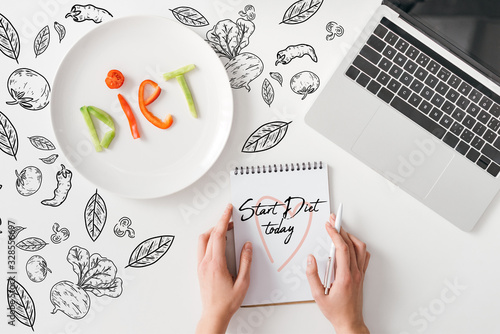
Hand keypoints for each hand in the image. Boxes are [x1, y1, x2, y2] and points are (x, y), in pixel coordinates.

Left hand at [196, 204, 252, 333]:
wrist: (214, 315)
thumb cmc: (227, 302)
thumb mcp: (243, 282)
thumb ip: (246, 262)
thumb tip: (247, 246)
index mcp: (216, 264)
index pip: (219, 235)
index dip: (224, 220)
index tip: (228, 210)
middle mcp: (205, 262)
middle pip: (210, 234)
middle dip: (221, 224)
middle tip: (232, 220)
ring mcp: (200, 265)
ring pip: (203, 240)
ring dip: (214, 232)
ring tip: (226, 231)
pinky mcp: (199, 269)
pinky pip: (202, 248)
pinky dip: (210, 240)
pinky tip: (219, 243)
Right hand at [306, 214, 369, 333]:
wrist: (350, 322)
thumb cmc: (336, 311)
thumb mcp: (318, 295)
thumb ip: (312, 276)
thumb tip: (310, 259)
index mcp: (345, 277)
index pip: (342, 248)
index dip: (335, 234)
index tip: (329, 225)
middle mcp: (355, 273)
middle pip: (350, 244)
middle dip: (340, 229)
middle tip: (333, 220)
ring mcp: (360, 274)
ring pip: (360, 248)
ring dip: (350, 236)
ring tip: (340, 230)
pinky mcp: (361, 275)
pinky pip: (363, 256)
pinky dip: (357, 246)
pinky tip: (350, 245)